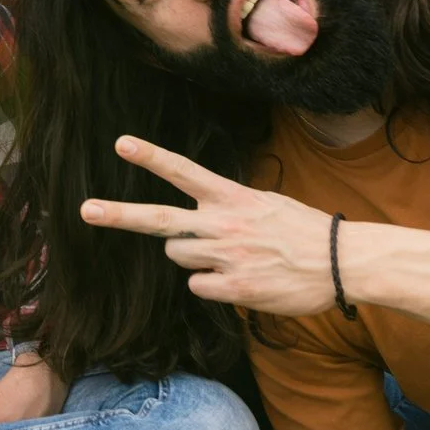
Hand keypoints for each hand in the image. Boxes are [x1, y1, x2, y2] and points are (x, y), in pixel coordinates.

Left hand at [79, 136, 338, 315]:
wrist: (343, 263)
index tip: (121, 143)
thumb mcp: (265, 203)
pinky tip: (240, 279)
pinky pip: (199, 286)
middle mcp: (222, 224)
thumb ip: (227, 207)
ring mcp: (225, 256)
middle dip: (119, 213)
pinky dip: (213, 284)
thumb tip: (198, 221)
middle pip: (159, 219)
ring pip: (178, 256)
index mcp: (231, 198)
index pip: (184, 172)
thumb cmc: (303, 231)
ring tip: (230, 255)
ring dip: (193, 256)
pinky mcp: (234, 287)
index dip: (151, 157)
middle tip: (86, 209)